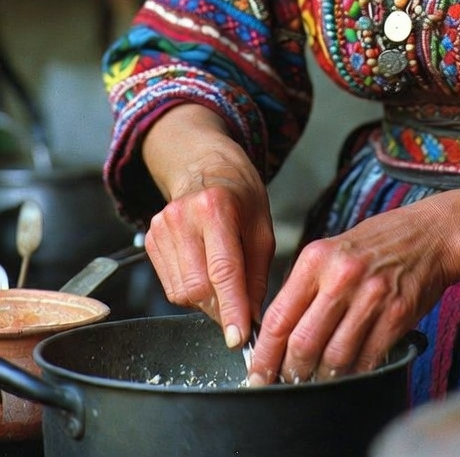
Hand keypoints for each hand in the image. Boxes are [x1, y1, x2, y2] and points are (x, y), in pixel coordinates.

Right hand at [142, 105, 274, 348]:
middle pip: (198, 288)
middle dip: (221, 309)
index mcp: (216, 208)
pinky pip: (171, 286)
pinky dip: (191, 291)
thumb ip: (258, 273)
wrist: (205, 166)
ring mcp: (161, 228)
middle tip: (239, 311)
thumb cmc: (240, 195)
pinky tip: (204, 271)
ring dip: (206, 302)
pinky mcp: (150, 240)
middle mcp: (183, 217)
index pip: (223, 271)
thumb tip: (252, 317)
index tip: (238, 338)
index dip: (231, 309)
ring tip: (223, 284)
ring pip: (182, 293)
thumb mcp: (263, 227)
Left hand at [247, 196, 450, 384]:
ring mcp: (371, 296)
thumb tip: (279, 334)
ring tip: (318, 378)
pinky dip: (354, 374)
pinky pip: (367, 359)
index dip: (264, 354)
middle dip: (291, 372)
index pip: (279, 317)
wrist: (429, 235)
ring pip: (334, 357)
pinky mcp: (397, 315)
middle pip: (303, 343)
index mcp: (317, 258)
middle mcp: (341, 276)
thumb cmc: (377, 244)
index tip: (257, 373)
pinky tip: (348, 373)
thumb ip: (305, 287)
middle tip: (287, 382)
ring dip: (322, 377)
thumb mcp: (332, 251)